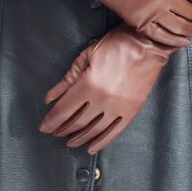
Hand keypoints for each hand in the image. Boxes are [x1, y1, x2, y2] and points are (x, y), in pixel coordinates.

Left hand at [39, 23, 179, 153]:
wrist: (147, 43)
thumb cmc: (115, 44)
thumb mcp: (85, 57)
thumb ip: (67, 80)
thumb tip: (50, 98)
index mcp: (88, 84)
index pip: (64, 110)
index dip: (51, 120)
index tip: (44, 126)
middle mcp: (102, 99)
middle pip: (77, 122)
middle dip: (62, 129)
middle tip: (54, 133)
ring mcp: (118, 106)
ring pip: (94, 130)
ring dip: (79, 138)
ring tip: (70, 142)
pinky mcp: (132, 110)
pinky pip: (114, 131)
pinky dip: (102, 141)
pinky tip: (91, 147)